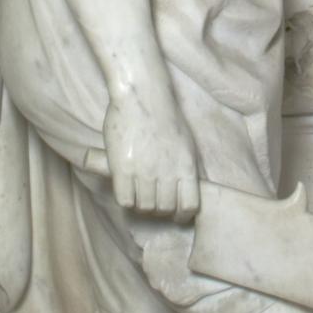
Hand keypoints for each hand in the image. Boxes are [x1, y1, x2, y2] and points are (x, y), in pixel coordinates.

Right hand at [101, 90, 199, 219]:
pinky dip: (127, 200)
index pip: (189, 206)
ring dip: (142, 206)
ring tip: (139, 197)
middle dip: (160, 211)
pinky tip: (126, 191)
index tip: (176, 215)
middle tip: (154, 204)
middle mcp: (167, 172)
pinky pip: (125, 199)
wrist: (143, 97)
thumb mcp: (187, 143)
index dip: (182, 215)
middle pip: (164, 209)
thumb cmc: (166, 117)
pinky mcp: (123, 168)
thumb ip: (187, 167)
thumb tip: (188, 188)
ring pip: (145, 206)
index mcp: (186, 167)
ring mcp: (144, 171)